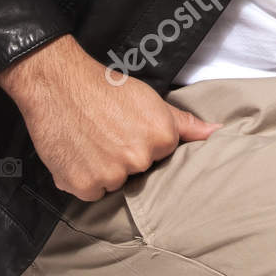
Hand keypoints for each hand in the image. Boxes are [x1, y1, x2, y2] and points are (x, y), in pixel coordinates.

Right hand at [0, 34, 222, 201]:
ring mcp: (110, 175)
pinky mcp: (82, 185)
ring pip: (113, 183)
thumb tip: (217, 133)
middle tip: (106, 134)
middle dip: (124, 157)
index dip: (142, 142)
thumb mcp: (151, 100)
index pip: (161, 156)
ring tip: (90, 141)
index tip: (127, 128)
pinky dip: (83, 178)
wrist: (58, 83)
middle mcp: (138, 159)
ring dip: (103, 170)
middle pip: (137, 171)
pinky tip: (78, 154)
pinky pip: (90, 192)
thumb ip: (185, 123)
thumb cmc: (104, 88)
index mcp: (161, 138)